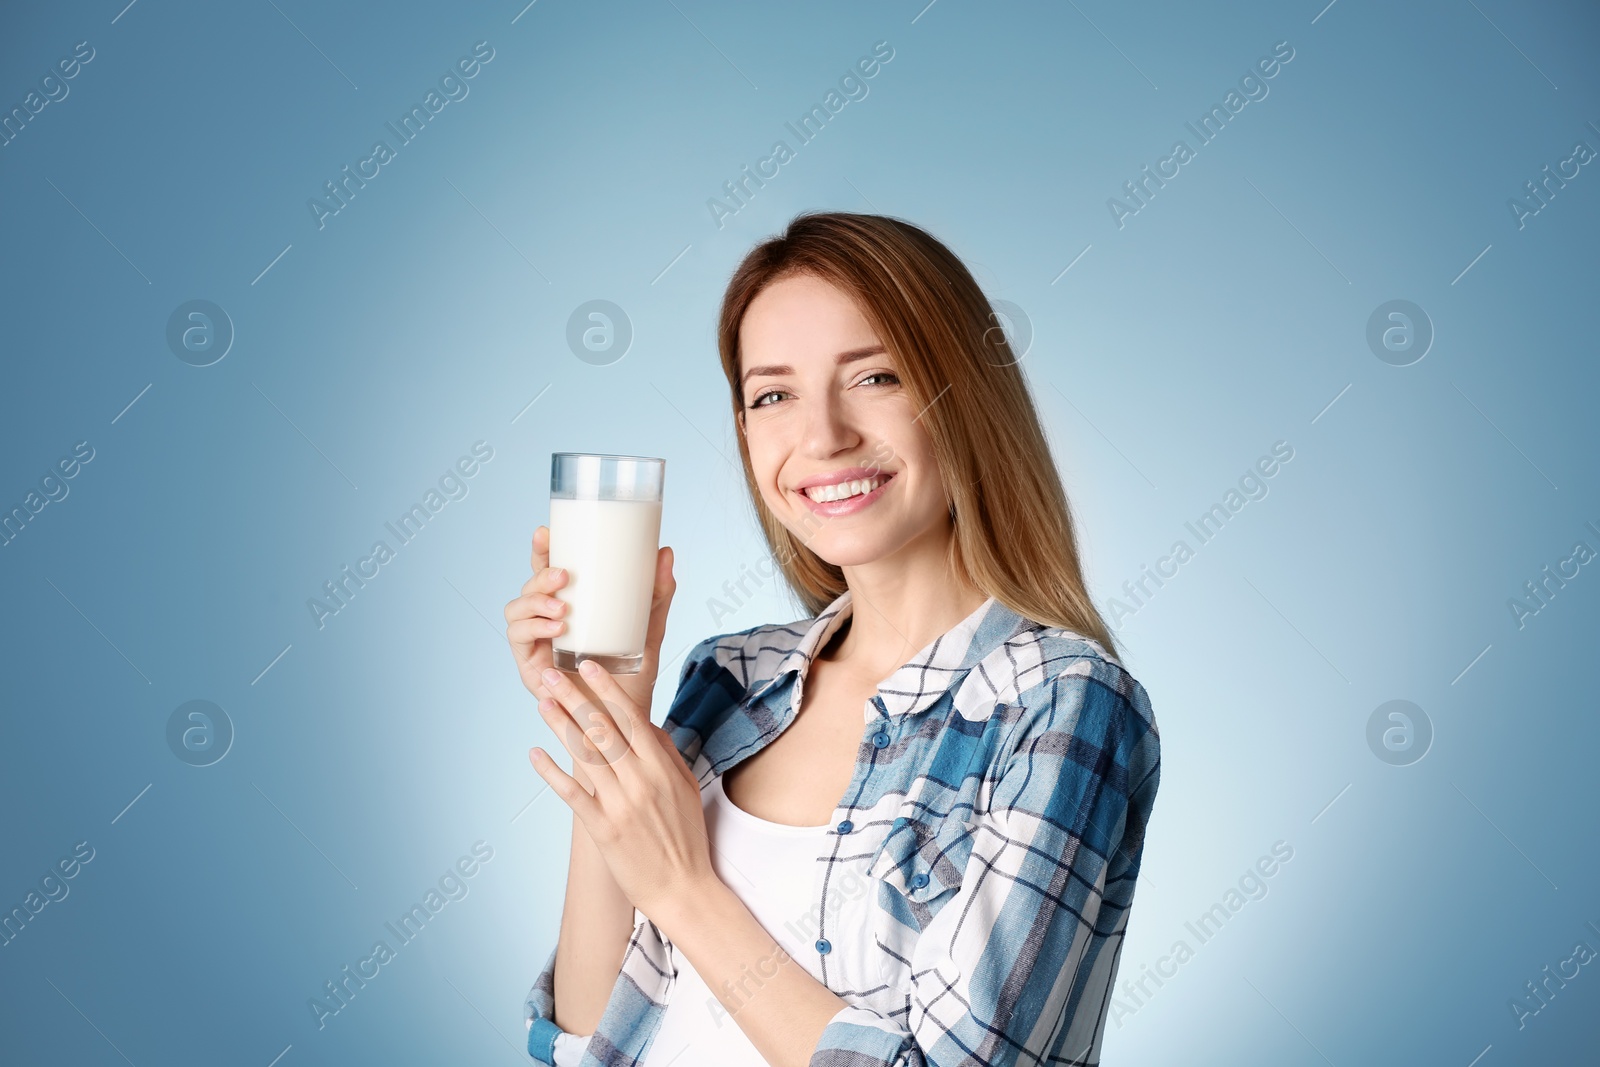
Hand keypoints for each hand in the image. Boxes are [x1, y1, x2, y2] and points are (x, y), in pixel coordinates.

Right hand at [505, 526, 677, 782]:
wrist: (626, 730)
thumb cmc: (633, 682)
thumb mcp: (649, 632)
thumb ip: (657, 595)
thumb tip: (666, 552)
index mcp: (570, 611)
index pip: (549, 573)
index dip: (542, 550)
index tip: (546, 530)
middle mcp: (547, 625)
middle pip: (528, 588)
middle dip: (539, 574)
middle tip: (566, 574)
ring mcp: (536, 647)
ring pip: (515, 611)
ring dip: (534, 602)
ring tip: (564, 607)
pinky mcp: (530, 670)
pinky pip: (518, 641)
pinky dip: (533, 629)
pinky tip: (557, 627)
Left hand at [528, 658, 714, 921]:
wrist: (684, 887)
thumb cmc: (686, 836)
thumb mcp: (686, 786)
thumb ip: (666, 752)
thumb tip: (645, 723)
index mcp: (662, 766)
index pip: (631, 717)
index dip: (607, 689)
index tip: (589, 665)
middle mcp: (640, 780)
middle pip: (603, 730)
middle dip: (575, 698)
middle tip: (552, 675)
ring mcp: (620, 804)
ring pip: (585, 756)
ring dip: (560, 726)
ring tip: (542, 703)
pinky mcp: (603, 829)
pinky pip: (573, 795)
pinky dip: (552, 773)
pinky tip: (535, 754)